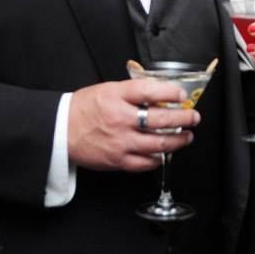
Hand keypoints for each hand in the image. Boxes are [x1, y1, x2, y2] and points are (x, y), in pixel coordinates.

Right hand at [67, 79, 200, 171]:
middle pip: (160, 120)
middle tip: (193, 117)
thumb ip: (133, 92)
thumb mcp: (108, 90)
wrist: (61, 130)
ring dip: (178, 140)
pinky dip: (158, 159)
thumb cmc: (84, 109)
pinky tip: (164, 153)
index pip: (149, 91)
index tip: (182, 95)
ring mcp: (120, 142)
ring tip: (186, 136)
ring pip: (158, 144)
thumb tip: (161, 95)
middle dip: (183, 119)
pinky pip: (145, 163)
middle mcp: (120, 119)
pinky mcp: (118, 160)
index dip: (170, 93)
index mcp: (116, 96)